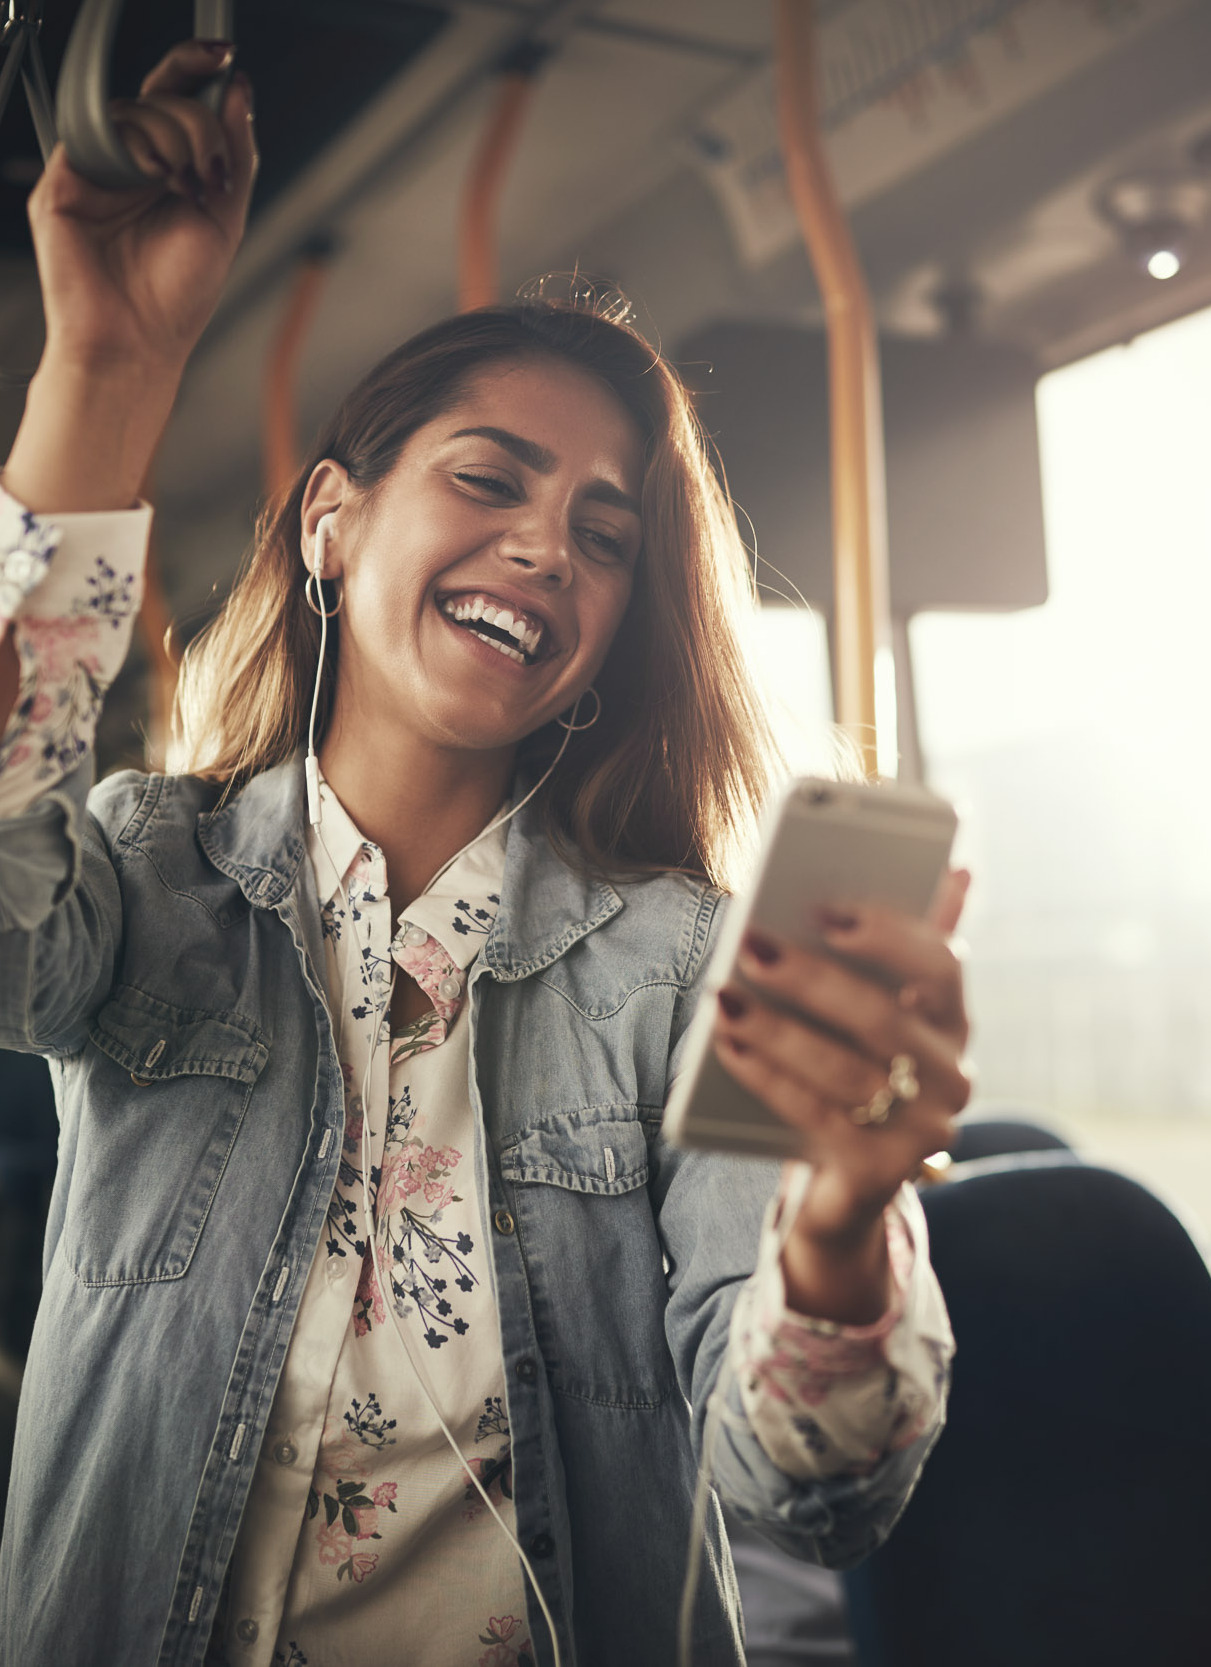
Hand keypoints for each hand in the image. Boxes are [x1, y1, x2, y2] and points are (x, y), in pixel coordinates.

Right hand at [28, 40, 256, 378]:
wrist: (139, 344)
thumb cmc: (176, 297)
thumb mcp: (226, 218)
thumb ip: (236, 155)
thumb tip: (239, 90)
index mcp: (161, 170)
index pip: (174, 98)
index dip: (196, 67)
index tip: (225, 55)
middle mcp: (125, 165)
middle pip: (156, 95)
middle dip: (196, 117)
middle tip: (212, 162)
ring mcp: (92, 171)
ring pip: (132, 110)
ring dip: (173, 136)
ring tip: (187, 185)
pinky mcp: (62, 184)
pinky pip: (98, 136)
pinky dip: (137, 147)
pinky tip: (157, 179)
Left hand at [713, 869, 971, 1318]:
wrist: (846, 1183)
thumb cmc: (855, 1070)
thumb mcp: (879, 1009)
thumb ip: (901, 945)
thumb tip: (957, 870)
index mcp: (953, 1022)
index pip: (941, 966)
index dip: (888, 936)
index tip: (827, 911)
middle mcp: (952, 1076)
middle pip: (884, 1019)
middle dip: (813, 979)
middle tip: (752, 946)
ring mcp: (924, 1130)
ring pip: (847, 1072)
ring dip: (779, 1030)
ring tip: (726, 997)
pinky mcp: (883, 1172)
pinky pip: (819, 1118)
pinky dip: (768, 1078)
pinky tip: (729, 1046)